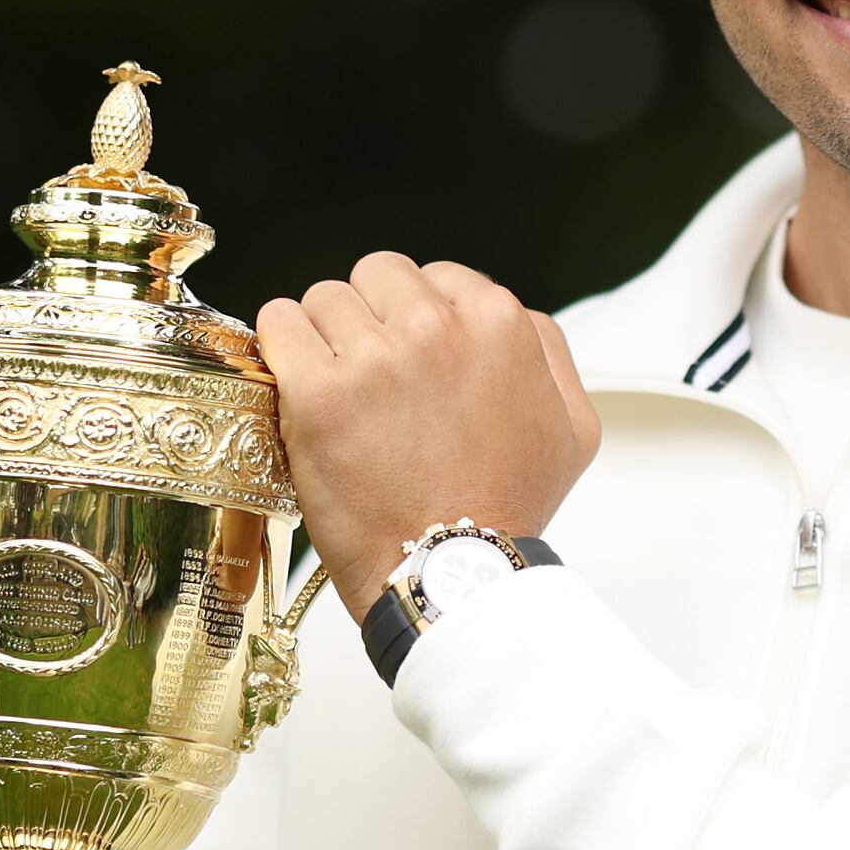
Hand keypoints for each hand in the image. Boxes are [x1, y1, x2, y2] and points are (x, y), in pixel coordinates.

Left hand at [254, 253, 600, 610]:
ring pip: (325, 297)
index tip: (414, 364)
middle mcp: (436, 328)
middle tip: (376, 379)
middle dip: (373, 319)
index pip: (436, 278)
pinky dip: (281, 346)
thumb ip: (548, 351)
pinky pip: (277, 323)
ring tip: (341, 395)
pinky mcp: (317, 391)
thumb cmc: (507, 507)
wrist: (450, 573)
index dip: (420, 321)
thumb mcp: (572, 425)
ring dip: (326, 337)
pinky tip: (299, 383)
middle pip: (378, 277)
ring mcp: (374, 357)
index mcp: (498, 324)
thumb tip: (515, 315)